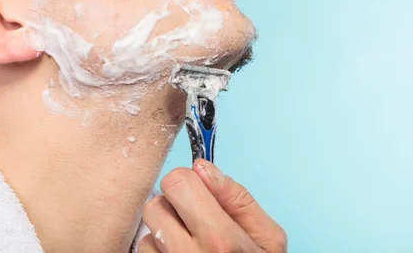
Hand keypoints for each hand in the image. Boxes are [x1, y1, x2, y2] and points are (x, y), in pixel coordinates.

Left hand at [138, 159, 286, 252]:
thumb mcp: (268, 237)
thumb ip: (237, 198)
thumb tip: (202, 168)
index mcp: (220, 240)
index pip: (177, 183)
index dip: (189, 182)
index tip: (199, 193)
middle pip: (155, 204)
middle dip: (174, 205)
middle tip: (193, 218)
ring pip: (148, 229)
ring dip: (165, 231)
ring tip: (190, 243)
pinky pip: (144, 252)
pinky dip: (159, 252)